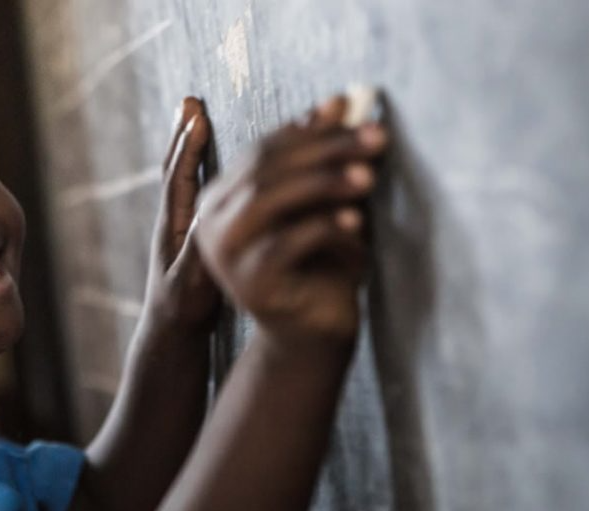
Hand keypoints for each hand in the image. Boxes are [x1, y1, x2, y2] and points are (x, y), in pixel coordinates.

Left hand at [145, 97, 220, 332]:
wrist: (172, 331)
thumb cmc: (184, 310)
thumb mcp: (194, 283)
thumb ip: (198, 252)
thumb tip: (204, 218)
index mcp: (173, 228)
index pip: (179, 177)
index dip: (188, 145)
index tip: (196, 114)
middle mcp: (173, 220)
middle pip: (176, 167)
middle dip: (184, 134)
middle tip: (190, 101)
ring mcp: (179, 226)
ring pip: (184, 176)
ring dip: (190, 145)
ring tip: (196, 117)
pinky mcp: (190, 233)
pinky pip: (195, 189)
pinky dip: (199, 166)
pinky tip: (208, 157)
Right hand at [194, 96, 387, 348]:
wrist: (313, 331)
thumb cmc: (320, 261)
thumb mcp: (321, 202)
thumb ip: (320, 157)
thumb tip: (338, 100)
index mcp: (221, 197)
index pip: (262, 150)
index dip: (311, 130)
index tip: (359, 113)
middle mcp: (211, 222)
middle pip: (265, 169)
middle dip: (326, 149)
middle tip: (376, 139)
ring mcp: (224, 254)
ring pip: (269, 199)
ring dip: (325, 182)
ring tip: (369, 176)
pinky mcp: (248, 284)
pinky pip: (287, 244)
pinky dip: (325, 227)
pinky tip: (356, 222)